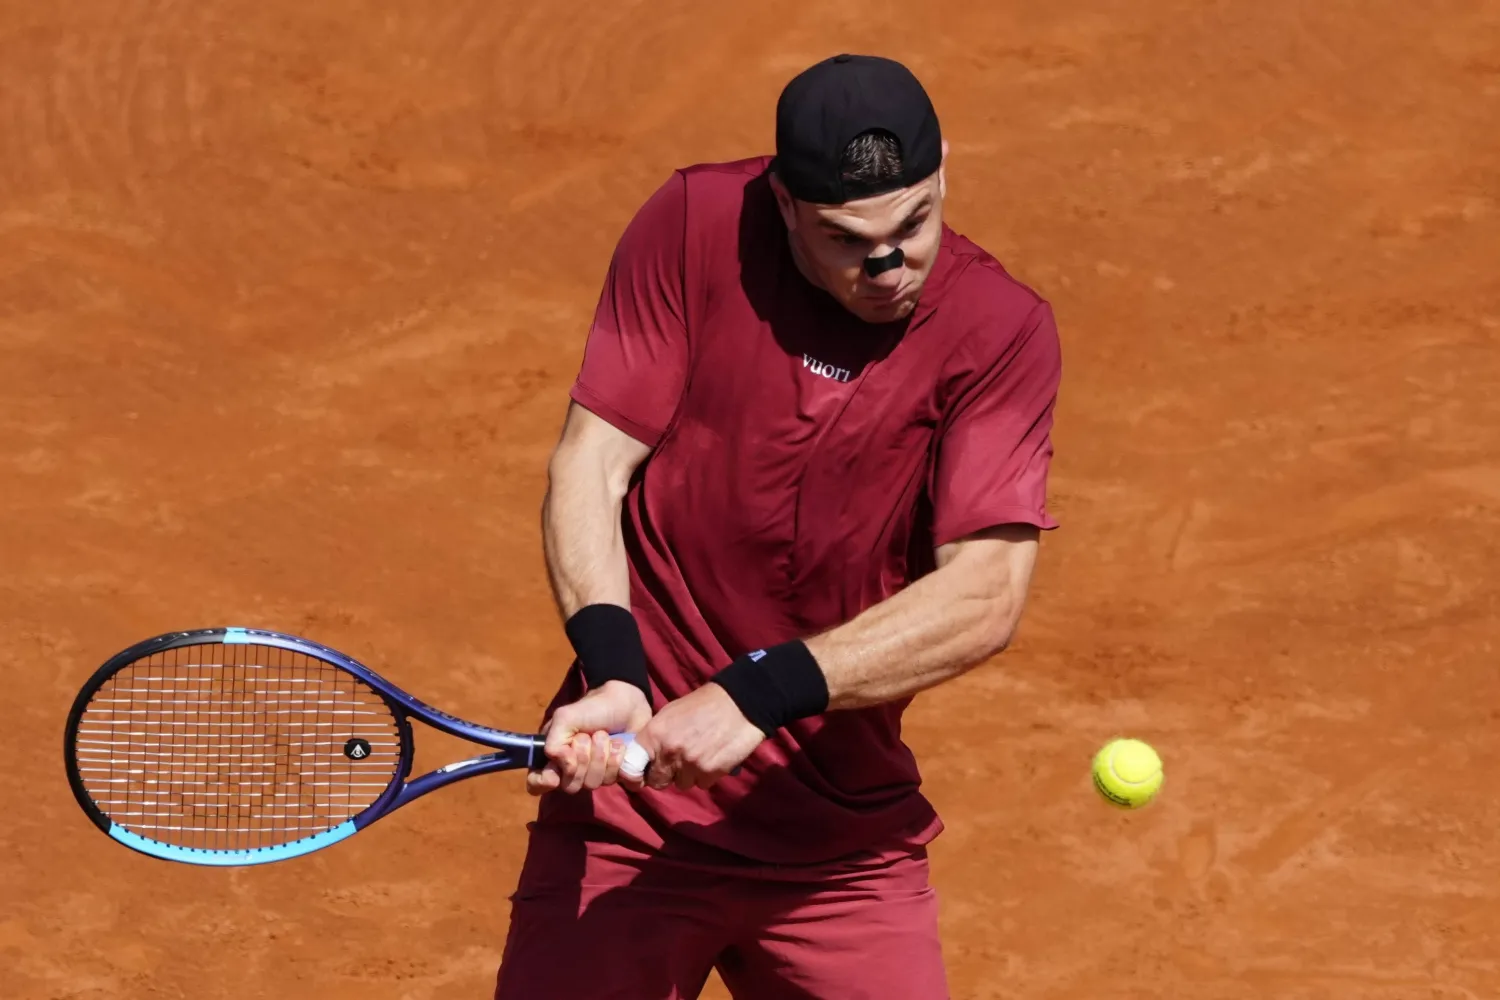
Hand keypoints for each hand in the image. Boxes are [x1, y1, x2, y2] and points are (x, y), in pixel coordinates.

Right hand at [526, 681, 652, 795]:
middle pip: (569, 785)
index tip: (555, 776)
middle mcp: (571, 770)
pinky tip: (618, 746)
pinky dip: (616, 761)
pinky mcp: (614, 775)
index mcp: (553, 756)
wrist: (628, 705)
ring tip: (605, 736)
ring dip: (601, 756)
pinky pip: (612, 781)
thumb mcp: (565, 718)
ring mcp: (593, 774)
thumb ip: (553, 742)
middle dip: (582, 759)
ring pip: (591, 784)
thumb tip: (562, 765)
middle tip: (588, 737)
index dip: (543, 782)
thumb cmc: (593, 709)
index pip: (537, 783)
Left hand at [623, 683, 765, 791]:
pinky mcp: (710, 773)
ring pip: (681, 784)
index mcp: (655, 734)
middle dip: (666, 775)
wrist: (740, 704)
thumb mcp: (671, 713)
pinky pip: (702, 784)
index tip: (647, 769)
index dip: (640, 771)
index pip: (633, 766)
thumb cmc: (704, 704)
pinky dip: (706, 775)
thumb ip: (657, 736)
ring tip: (700, 756)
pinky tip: (713, 758)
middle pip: (657, 781)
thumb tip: (647, 756)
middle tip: (678, 763)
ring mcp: (690, 765)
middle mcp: (669, 752)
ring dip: (688, 775)